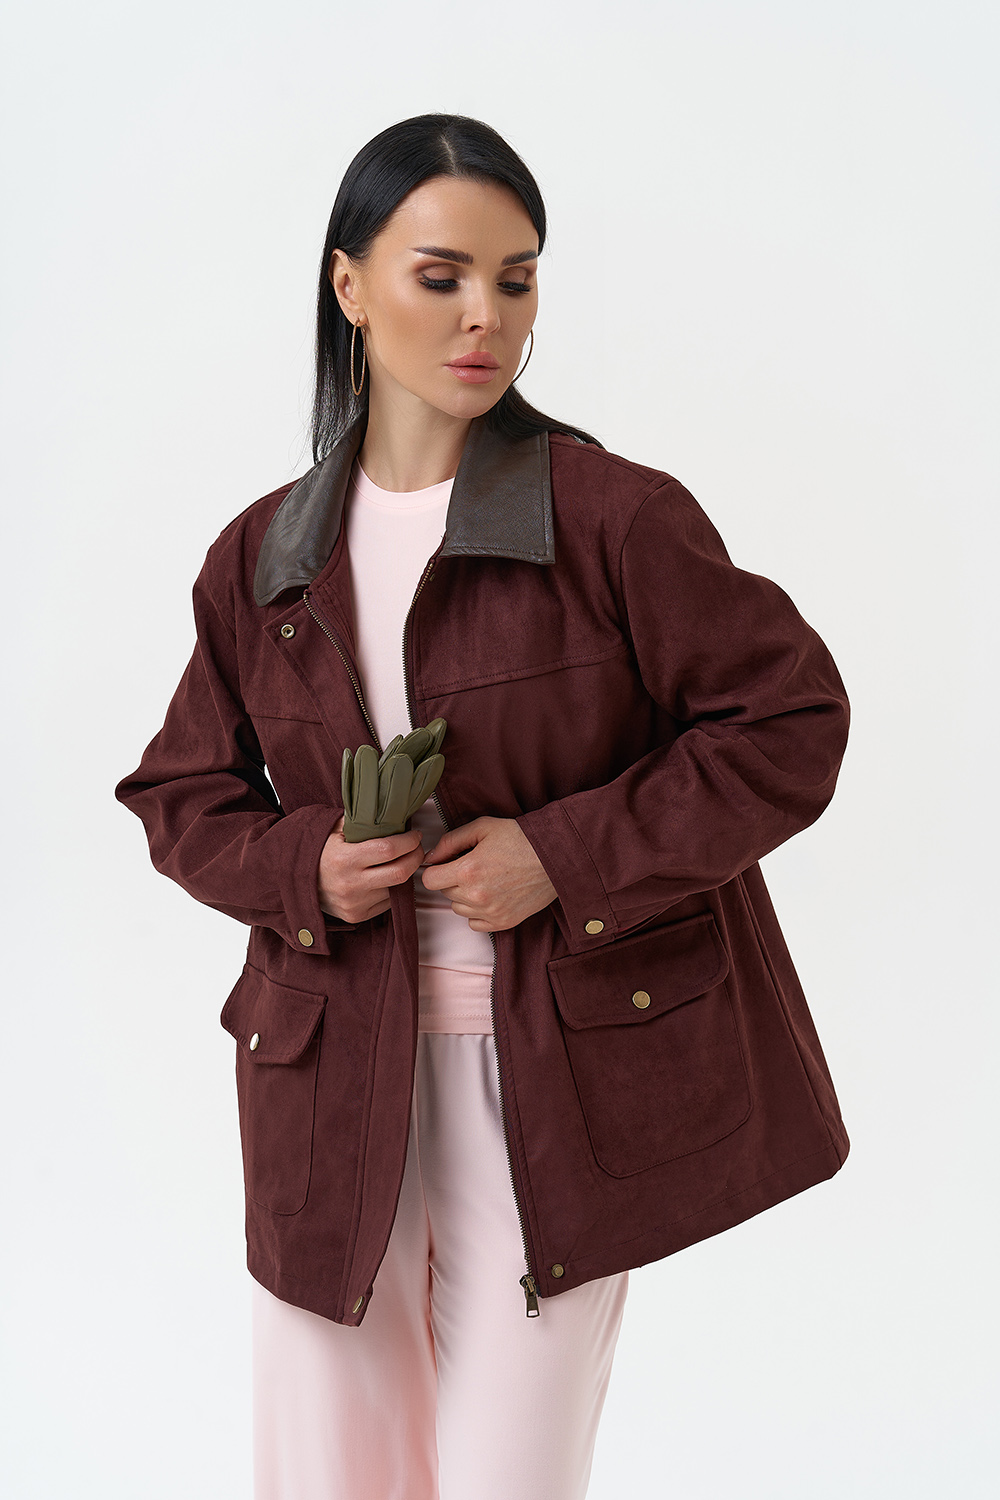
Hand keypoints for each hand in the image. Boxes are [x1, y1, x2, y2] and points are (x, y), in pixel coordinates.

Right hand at [318, 813, 425, 923]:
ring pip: (396, 889)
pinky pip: (387, 903)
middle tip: (416, 847)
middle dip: (415, 857)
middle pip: (400, 872)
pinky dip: (393, 889)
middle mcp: (351, 884)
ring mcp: (354, 903)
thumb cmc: (318, 852)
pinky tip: (387, 877)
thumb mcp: (333, 829)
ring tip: (402, 860)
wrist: (295, 882)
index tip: (414, 834)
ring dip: (405, 873)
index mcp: (344, 859)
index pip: (388, 850)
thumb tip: (388, 810)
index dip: (408, 841)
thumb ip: (359, 820)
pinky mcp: (357, 916)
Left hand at [418, 816, 557, 931]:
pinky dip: (477, 912)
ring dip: (464, 896)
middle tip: (473, 866)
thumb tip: (431, 856)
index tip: (446, 864)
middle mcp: (476, 895)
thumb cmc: (520, 838)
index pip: (429, 880)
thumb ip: (451, 841)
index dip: (435, 869)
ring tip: (485, 880)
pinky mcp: (503, 922)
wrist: (555, 857)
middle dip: (453, 879)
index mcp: (467, 870)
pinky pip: (474, 923)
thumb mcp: (483, 827)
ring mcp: (490, 912)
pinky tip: (491, 895)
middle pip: (445, 893)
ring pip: (458, 909)